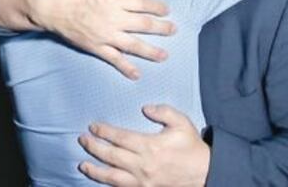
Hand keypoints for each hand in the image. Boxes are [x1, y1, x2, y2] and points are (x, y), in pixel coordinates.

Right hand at [28, 0, 172, 79]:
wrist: (50, 5)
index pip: (143, 4)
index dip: (157, 7)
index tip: (166, 10)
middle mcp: (115, 18)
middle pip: (144, 25)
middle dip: (161, 28)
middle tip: (173, 30)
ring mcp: (106, 35)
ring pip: (134, 45)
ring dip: (151, 51)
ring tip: (165, 56)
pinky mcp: (96, 47)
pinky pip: (114, 59)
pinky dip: (126, 67)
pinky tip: (137, 74)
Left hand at [78, 104, 209, 186]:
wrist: (204, 173)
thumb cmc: (192, 147)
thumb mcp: (181, 123)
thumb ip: (163, 112)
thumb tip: (145, 108)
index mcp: (150, 146)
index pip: (120, 138)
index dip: (104, 132)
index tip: (93, 126)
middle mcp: (143, 165)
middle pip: (111, 156)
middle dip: (94, 147)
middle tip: (83, 140)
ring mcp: (142, 181)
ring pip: (112, 177)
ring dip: (95, 170)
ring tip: (82, 163)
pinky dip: (108, 184)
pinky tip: (100, 179)